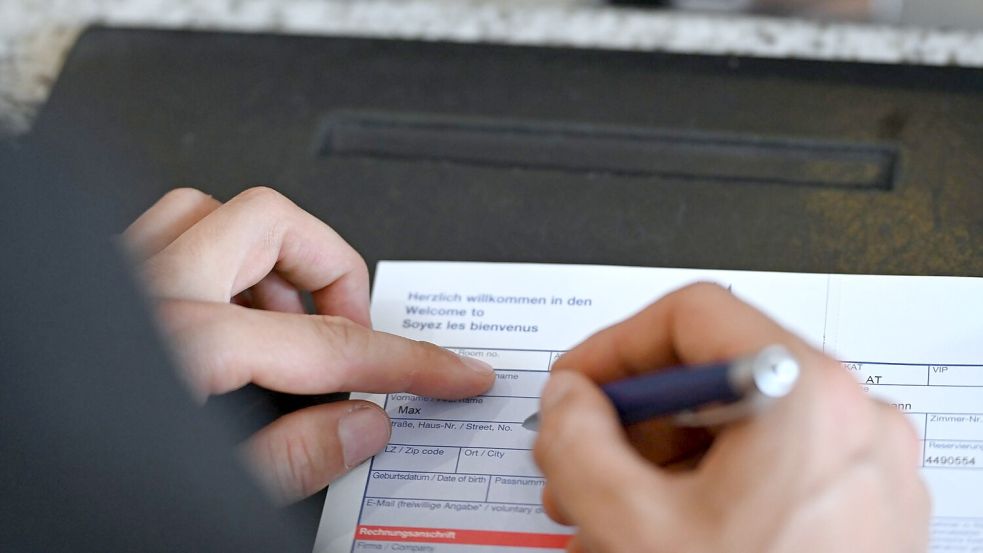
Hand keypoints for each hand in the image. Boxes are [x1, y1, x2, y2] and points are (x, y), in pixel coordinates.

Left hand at [124, 187, 493, 503]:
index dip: (410, 362)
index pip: (333, 346)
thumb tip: (365, 424)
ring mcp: (115, 279)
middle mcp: (146, 291)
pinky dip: (219, 260)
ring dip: (269, 259)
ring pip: (213, 213)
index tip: (454, 372)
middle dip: (333, 273)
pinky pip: (169, 232)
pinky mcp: (95, 286)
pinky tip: (230, 316)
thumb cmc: (65, 488)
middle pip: (272, 223)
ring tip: (290, 321)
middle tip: (352, 333)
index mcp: (184, 345)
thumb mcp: (201, 492)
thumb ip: (293, 455)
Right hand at [533, 283, 929, 552]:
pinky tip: (669, 531)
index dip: (614, 347)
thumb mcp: (628, 526)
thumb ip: (576, 440)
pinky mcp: (867, 508)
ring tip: (615, 511)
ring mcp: (869, 467)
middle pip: (717, 373)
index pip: (692, 315)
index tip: (576, 386)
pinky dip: (712, 484)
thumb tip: (567, 400)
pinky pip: (774, 466)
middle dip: (631, 418)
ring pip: (742, 424)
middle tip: (582, 457)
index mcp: (807, 399)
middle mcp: (855, 421)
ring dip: (663, 457)